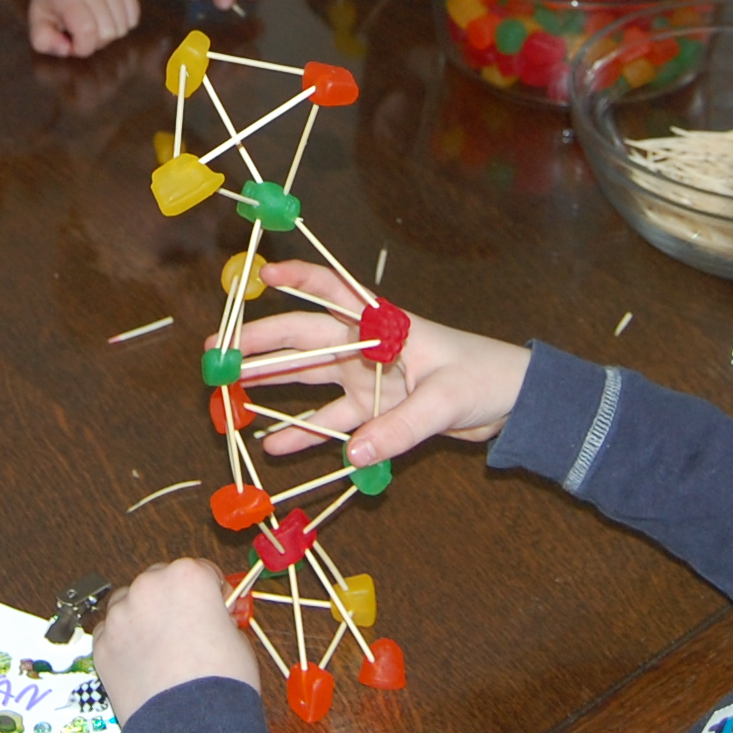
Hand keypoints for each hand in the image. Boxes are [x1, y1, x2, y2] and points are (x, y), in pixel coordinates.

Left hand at [26, 0, 140, 58]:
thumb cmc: (50, 3)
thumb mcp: (37, 23)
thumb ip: (44, 42)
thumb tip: (66, 48)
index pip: (87, 31)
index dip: (82, 47)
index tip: (72, 43)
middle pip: (108, 32)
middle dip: (96, 42)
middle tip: (82, 33)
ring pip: (123, 27)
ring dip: (109, 33)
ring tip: (94, 24)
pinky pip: (133, 16)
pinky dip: (122, 23)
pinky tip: (106, 16)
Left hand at [93, 557, 261, 726]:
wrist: (193, 729)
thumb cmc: (221, 684)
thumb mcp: (237, 638)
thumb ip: (218, 618)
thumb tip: (212, 620)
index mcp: (188, 577)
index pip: (201, 570)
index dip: (211, 592)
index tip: (215, 607)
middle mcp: (149, 587)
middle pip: (160, 581)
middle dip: (173, 601)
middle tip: (187, 630)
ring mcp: (120, 616)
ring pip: (130, 603)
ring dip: (143, 617)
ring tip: (161, 649)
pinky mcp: (102, 645)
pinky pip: (111, 632)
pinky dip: (124, 642)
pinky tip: (142, 663)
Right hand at [236, 261, 529, 467]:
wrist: (514, 403)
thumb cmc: (485, 378)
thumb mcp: (446, 400)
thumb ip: (400, 428)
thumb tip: (353, 456)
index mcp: (384, 324)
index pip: (334, 290)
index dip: (298, 280)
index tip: (260, 276)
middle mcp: (367, 347)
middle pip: (305, 340)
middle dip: (260, 345)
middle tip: (218, 354)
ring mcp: (367, 380)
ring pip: (309, 380)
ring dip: (271, 387)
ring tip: (229, 395)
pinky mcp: (375, 412)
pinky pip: (331, 422)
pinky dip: (304, 433)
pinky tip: (275, 444)